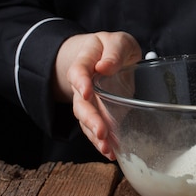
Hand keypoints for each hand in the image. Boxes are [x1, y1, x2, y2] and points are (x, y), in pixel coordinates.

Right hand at [53, 31, 141, 159]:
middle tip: (101, 132)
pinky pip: (97, 130)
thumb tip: (105, 66)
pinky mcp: (100, 115)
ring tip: (107, 149)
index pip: (78, 72)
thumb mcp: (118, 41)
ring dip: (95, 136)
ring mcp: (90, 103)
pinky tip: (112, 153)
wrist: (106, 58)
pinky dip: (103, 143)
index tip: (86, 92)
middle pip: (80, 104)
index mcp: (85, 62)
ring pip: (86, 121)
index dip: (80, 82)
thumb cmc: (113, 48)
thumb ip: (114, 51)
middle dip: (90, 119)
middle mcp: (83, 86)